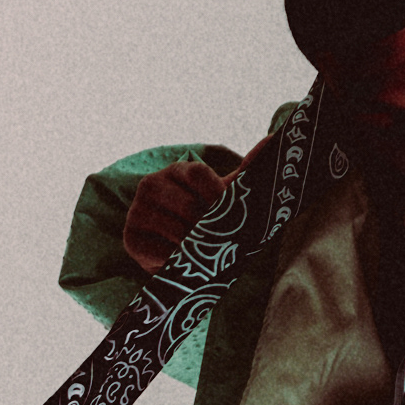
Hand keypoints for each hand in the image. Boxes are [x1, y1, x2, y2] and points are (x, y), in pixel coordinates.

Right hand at [120, 137, 266, 273]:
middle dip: (211, 228)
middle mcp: (152, 185)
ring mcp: (138, 210)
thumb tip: (273, 141)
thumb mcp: (221, 196)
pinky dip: (179, 261)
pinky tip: (187, 263)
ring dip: (197, 248)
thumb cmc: (201, 217)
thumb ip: (243, 175)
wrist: (170, 248)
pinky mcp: (131, 238)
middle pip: (188, 206)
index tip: (232, 213)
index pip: (197, 173)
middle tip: (226, 243)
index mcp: (176, 171)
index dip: (217, 193)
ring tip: (210, 256)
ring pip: (176, 231)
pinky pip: (160, 252)